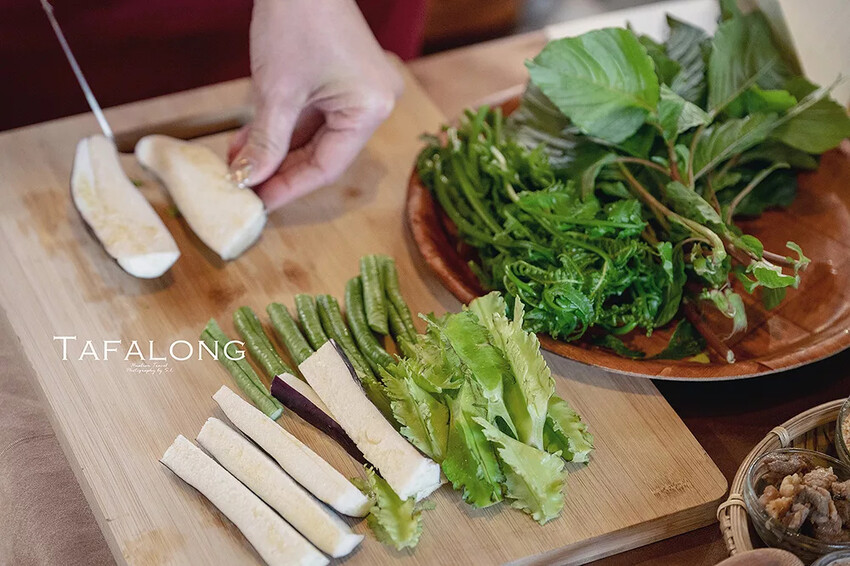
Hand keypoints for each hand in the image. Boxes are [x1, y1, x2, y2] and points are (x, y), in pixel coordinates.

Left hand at [228, 0, 403, 210]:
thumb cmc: (295, 18)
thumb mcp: (276, 90)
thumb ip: (266, 142)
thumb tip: (249, 180)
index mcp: (371, 108)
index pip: (328, 165)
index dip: (290, 187)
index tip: (258, 202)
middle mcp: (375, 103)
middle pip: (323, 153)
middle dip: (280, 169)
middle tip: (245, 187)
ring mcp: (362, 91)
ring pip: (315, 136)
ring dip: (277, 150)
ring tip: (240, 164)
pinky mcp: (345, 79)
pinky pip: (315, 115)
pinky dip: (283, 127)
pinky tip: (251, 141)